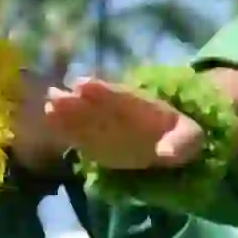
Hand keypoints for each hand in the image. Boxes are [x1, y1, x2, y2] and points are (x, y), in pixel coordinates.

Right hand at [45, 78, 203, 168]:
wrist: (168, 141)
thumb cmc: (179, 136)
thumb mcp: (190, 138)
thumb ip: (182, 143)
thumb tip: (169, 153)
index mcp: (139, 106)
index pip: (118, 96)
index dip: (101, 90)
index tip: (83, 84)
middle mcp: (115, 112)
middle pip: (92, 104)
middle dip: (75, 100)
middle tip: (54, 95)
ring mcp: (101, 125)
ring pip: (80, 117)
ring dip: (63, 113)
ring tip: (48, 107)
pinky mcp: (92, 141)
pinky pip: (77, 135)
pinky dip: (64, 131)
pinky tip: (49, 123)